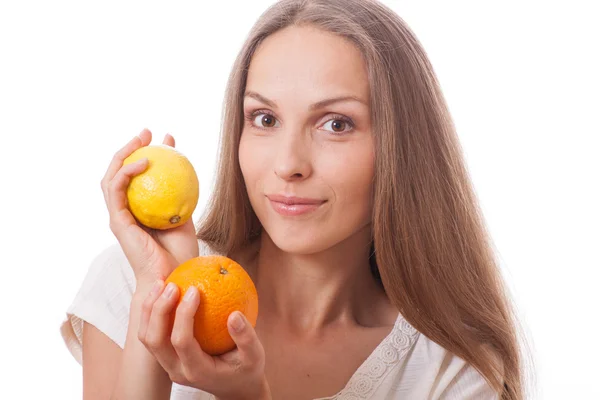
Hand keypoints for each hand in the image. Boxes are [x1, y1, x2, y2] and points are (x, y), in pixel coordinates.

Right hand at [101, 129, 199, 287]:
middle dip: (129, 148)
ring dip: (124, 154)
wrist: (174, 277)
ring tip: (142, 138)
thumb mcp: (185, 215)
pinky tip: (145, 161)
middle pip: (118, 173)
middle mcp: (124, 212)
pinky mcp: (117, 222)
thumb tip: (188, 169)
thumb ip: (181, 194)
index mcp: (138, 210)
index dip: (146, 154)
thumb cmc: (182, 251)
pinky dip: (127, 173)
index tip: (164, 139)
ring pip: (111, 177)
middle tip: (147, 132)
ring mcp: (119, 216)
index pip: (136, 176)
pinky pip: (117, 191)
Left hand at [138, 281, 269, 399]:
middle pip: (155, 340)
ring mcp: (168, 365)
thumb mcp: (255, 357)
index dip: (184, 314)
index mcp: (197, 371)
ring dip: (150, 309)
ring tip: (162, 283)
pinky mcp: (166, 356)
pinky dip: (152, 311)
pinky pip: (152, 332)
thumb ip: (246, 338)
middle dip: (158, 310)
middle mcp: (177, 370)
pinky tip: (163, 291)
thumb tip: (235, 314)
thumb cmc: (246, 370)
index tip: (195, 289)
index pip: (182, 341)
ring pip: (147, 337)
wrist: (235, 387)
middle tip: (172, 285)